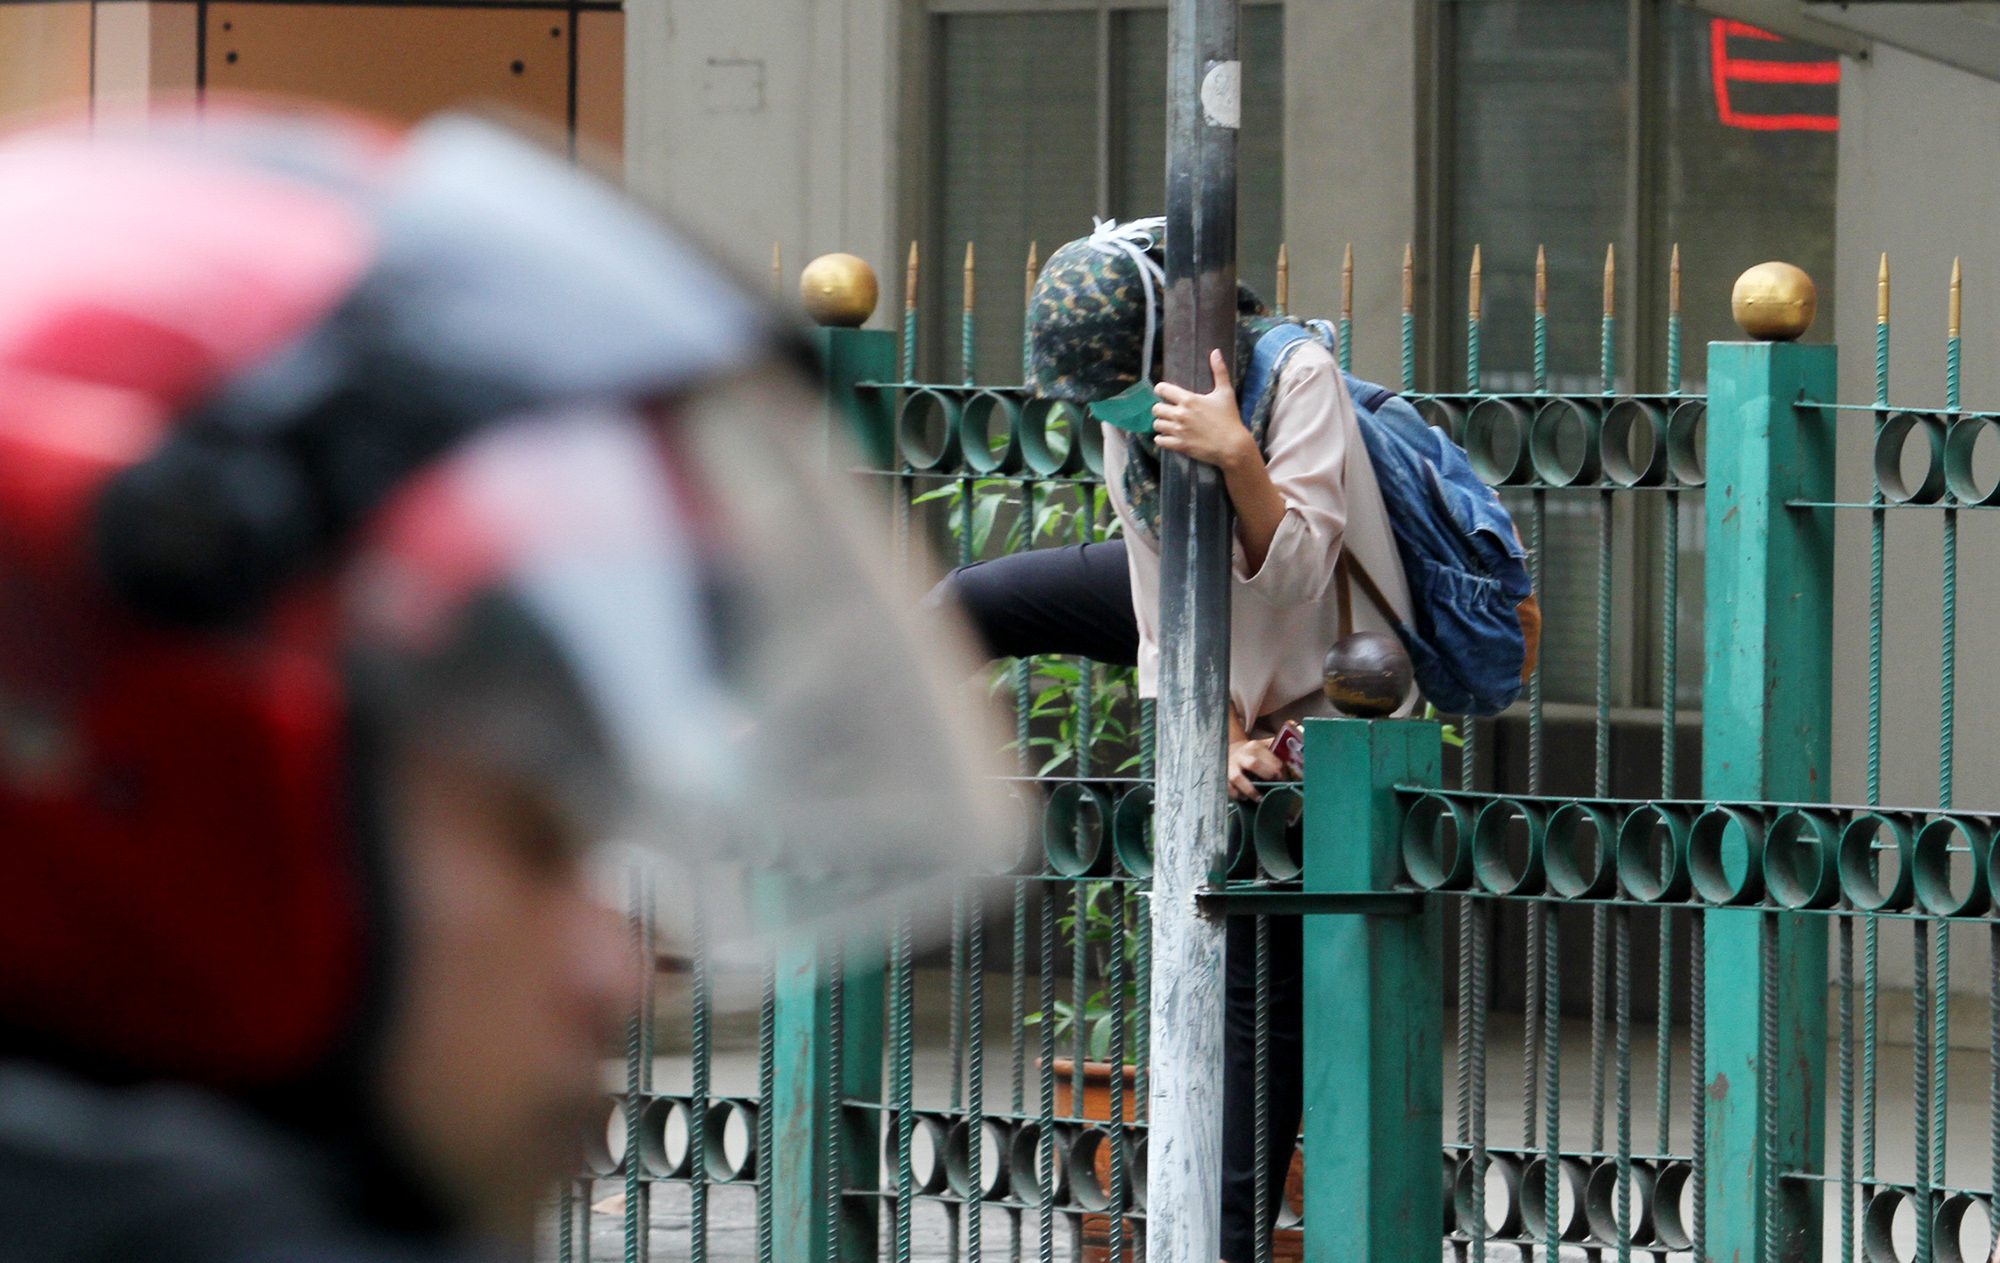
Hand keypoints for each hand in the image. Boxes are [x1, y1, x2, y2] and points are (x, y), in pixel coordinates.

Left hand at [1152, 349, 1256, 472]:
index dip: (1161, 390)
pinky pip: (1160, 440)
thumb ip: (1219, 371)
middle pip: (1156, 408)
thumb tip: (1216, 351)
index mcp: (1189, 400)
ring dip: (1161, 423)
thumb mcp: (1226, 392)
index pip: (1162, 389)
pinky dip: (1161, 438)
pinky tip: (1167, 436)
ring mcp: (1178, 431)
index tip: (1165, 392)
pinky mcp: (1179, 445)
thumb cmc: (1230, 418)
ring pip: (1156, 424)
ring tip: (1168, 423)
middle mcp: (1180, 414)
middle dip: (1161, 408)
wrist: (1232, 446)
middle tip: (1168, 410)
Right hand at [1228, 736, 1284, 801]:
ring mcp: (1231, 766)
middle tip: (1277, 786)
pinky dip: (1239, 795)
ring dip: (1251, 791)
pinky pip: (1230, 789)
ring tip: (1261, 799)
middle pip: (1253, 764)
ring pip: (1238, 778)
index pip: (1270, 758)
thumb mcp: (1265, 746)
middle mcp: (1242, 755)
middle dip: (1267, 776)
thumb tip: (1299, 758)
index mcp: (1255, 746)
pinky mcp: (1224, 777)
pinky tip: (1246, 798)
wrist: (1231, 751)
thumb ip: (1279, 750)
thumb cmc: (1254, 753)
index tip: (1287, 780)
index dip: (1280, 770)